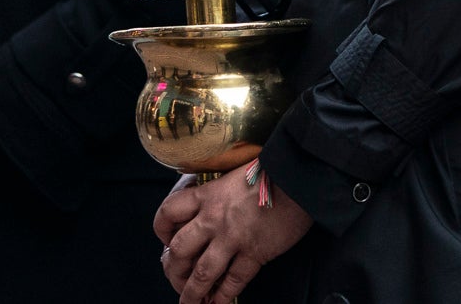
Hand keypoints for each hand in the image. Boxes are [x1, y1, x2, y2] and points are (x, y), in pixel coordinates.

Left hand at [154, 164, 312, 303]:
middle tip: (177, 278)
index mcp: (207, 194)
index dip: (161, 229)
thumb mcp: (235, 173)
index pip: (168, 213)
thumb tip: (211, 202)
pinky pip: (232, 282)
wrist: (299, 175)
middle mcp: (213, 218)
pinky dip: (222, 297)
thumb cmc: (272, 169)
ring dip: (191, 293)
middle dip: (174, 270)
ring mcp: (232, 238)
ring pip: (201, 274)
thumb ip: (220, 190)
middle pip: (179, 251)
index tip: (165, 240)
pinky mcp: (254, 253)